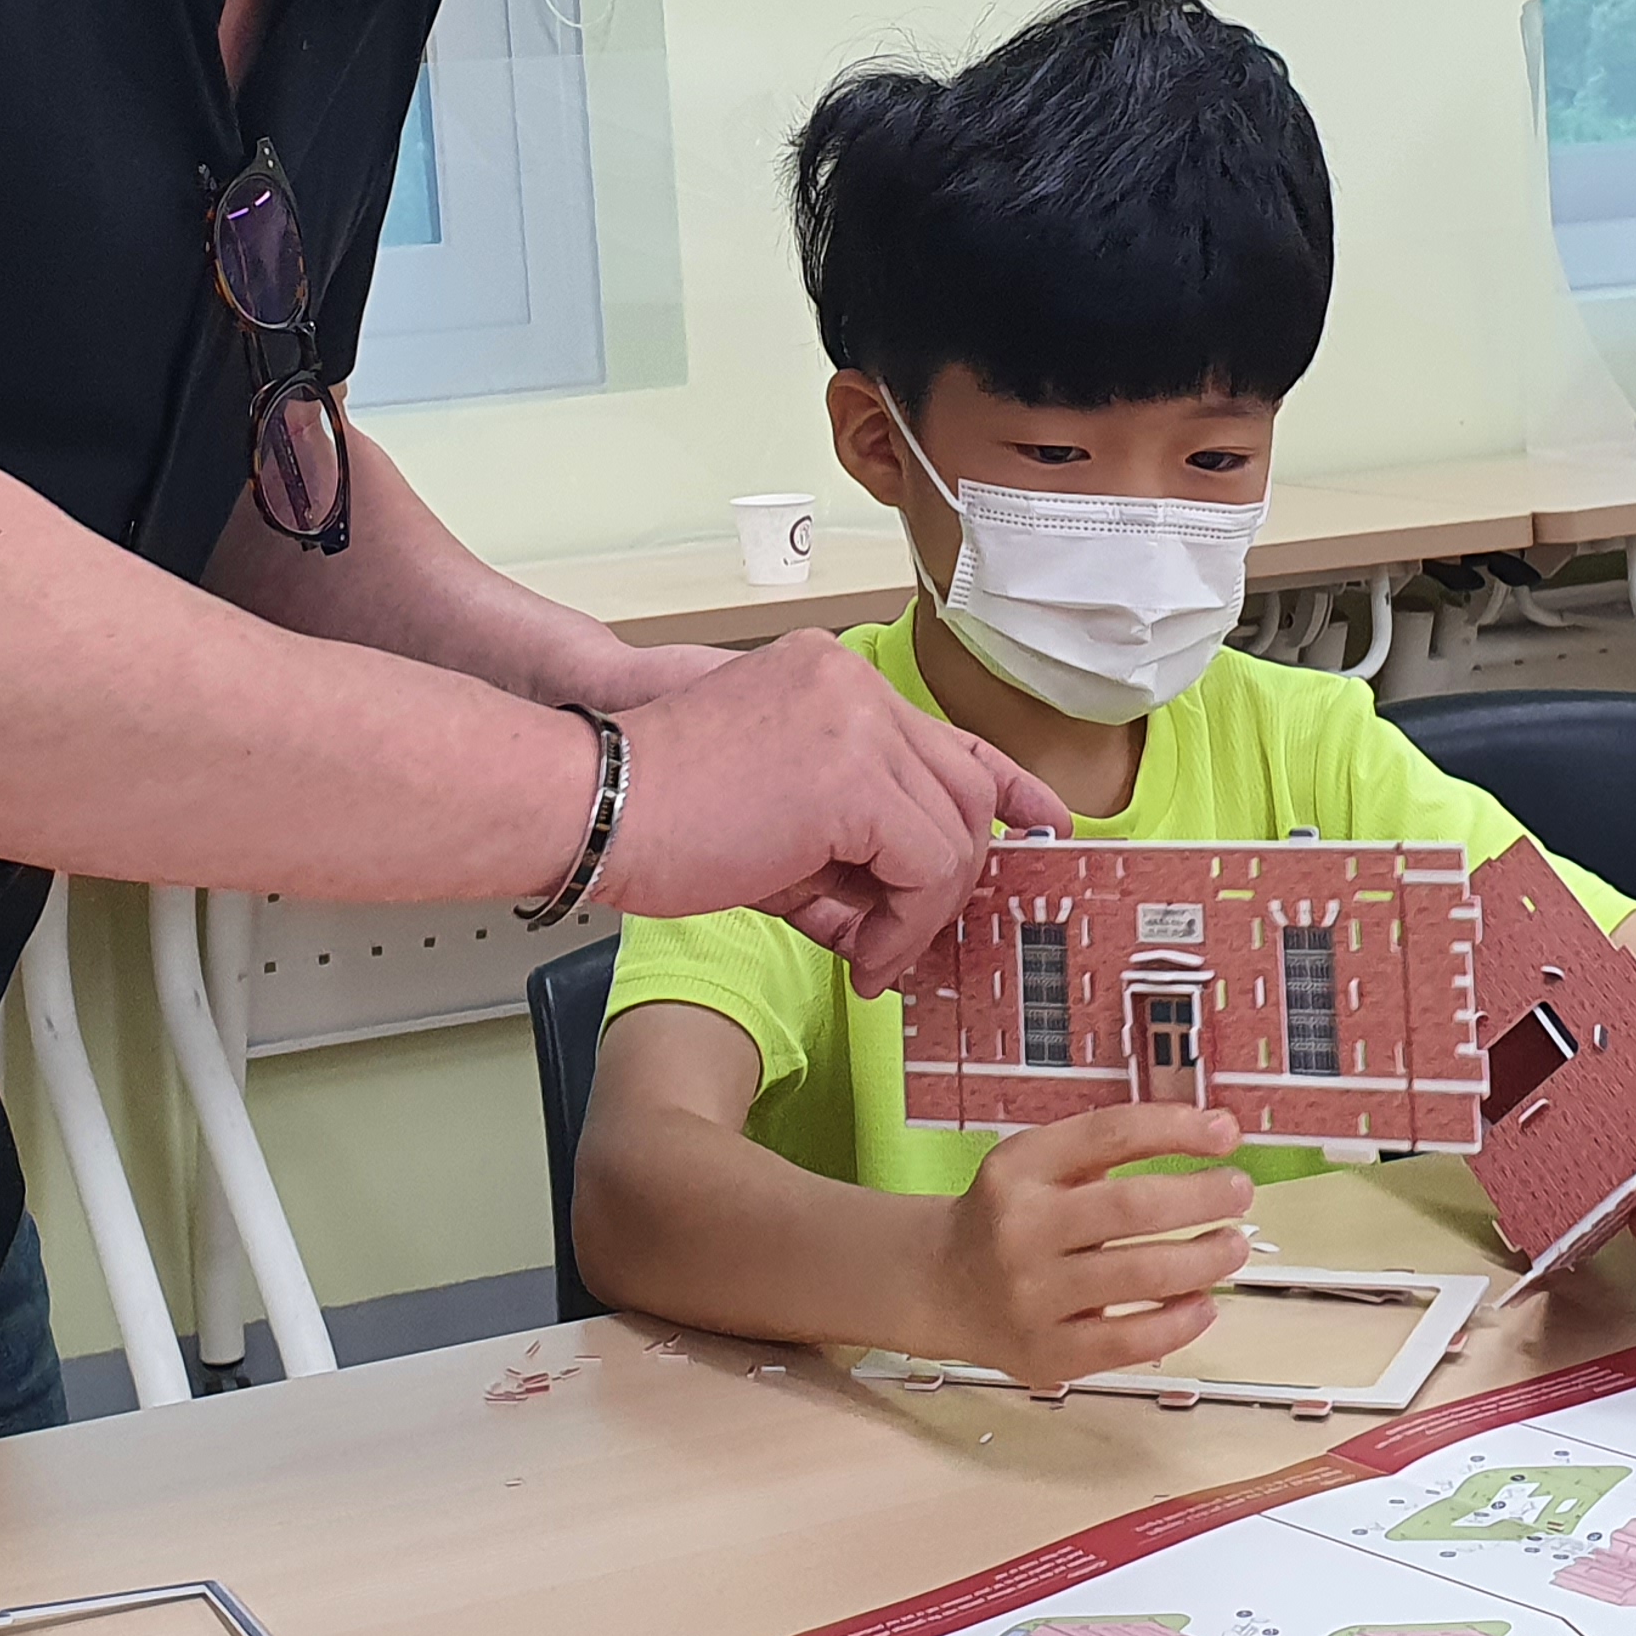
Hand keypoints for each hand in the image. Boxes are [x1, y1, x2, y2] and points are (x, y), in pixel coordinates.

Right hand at [589, 632, 1070, 996]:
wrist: (591, 806)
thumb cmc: (655, 820)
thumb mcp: (773, 828)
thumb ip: (844, 854)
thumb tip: (895, 919)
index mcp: (831, 680)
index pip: (946, 733)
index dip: (1006, 785)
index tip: (1045, 824)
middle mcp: (854, 686)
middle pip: (964, 787)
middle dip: (951, 876)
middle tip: (903, 939)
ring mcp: (858, 723)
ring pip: (955, 830)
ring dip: (923, 910)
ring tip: (870, 956)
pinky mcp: (854, 777)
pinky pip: (926, 865)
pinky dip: (906, 923)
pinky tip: (861, 954)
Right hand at [915, 1106, 1258, 1383]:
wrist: (942, 1284)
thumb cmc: (1010, 1216)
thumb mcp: (1039, 1162)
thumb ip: (1111, 1146)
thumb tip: (1215, 1132)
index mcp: (1019, 1168)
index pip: (1110, 1134)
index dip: (1176, 1129)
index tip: (1226, 1132)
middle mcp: (1020, 1228)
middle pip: (1131, 1207)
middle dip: (1202, 1198)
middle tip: (1239, 1194)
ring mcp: (1031, 1295)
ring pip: (1140, 1275)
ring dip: (1204, 1259)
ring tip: (1232, 1247)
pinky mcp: (1047, 1352)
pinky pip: (1130, 1340)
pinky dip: (1179, 1322)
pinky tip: (1202, 1304)